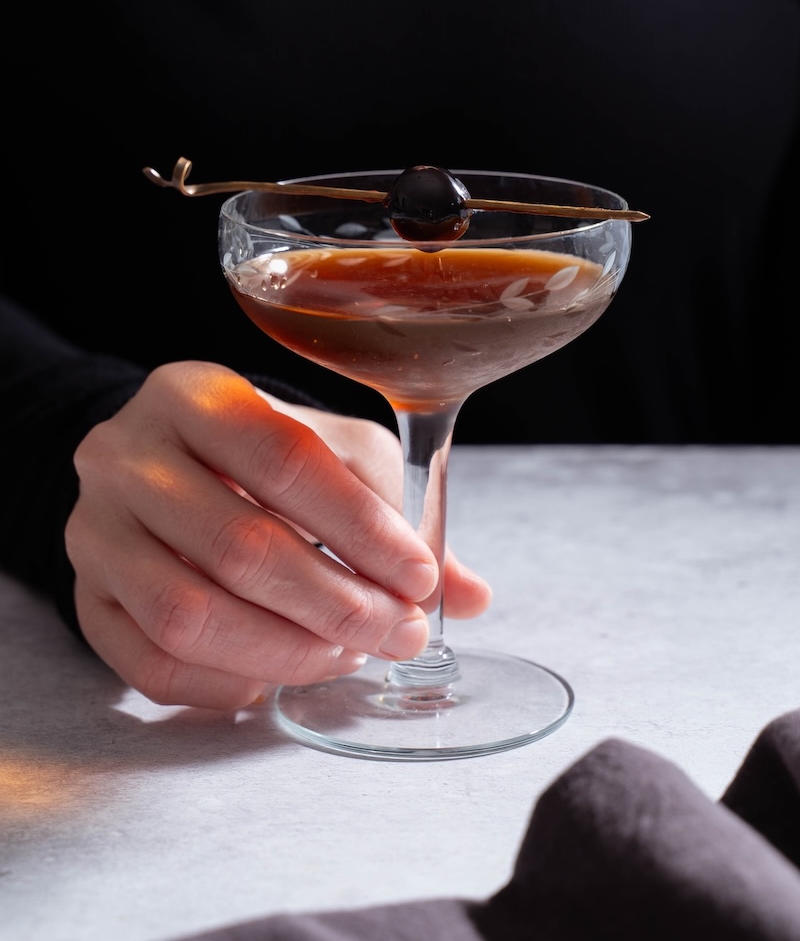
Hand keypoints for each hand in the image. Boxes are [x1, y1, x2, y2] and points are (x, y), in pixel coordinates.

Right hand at [66, 361, 490, 709]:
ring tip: (346, 655)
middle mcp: (126, 456)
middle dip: (335, 604)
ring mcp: (95, 531)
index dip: (360, 528)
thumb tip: (468, 594)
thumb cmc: (256, 453)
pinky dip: (225, 686)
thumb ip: (395, 512)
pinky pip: (150, 665)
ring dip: (286, 652)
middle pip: (239, 546)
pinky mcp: (85, 598)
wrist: (157, 465)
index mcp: (193, 394)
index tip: (418, 576)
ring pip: (189, 615)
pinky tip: (278, 679)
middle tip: (395, 632)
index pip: (284, 461)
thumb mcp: (331, 452)